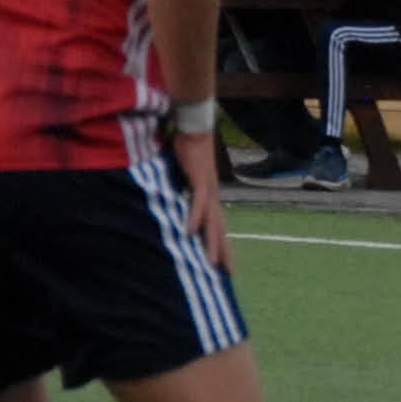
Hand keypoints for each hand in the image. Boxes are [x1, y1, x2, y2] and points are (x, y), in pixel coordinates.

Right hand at [176, 129, 233, 270]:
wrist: (196, 128)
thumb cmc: (189, 150)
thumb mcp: (184, 177)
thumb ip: (181, 191)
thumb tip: (172, 201)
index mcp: (210, 197)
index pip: (218, 226)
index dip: (221, 244)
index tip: (224, 264)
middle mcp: (212, 196)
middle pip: (220, 229)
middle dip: (223, 252)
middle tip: (228, 273)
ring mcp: (208, 189)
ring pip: (212, 222)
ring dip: (211, 242)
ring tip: (212, 262)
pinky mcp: (200, 180)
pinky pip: (197, 203)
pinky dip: (195, 217)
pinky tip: (192, 232)